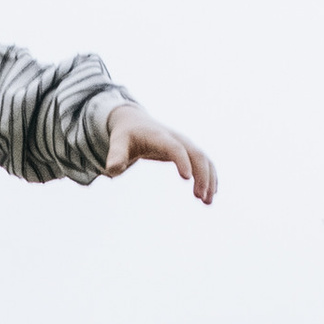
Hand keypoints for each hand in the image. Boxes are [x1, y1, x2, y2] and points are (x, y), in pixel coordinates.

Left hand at [101, 106, 216, 202]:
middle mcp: (176, 138)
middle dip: (202, 175)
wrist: (135, 121)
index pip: (174, 147)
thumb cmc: (125, 135)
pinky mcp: (187, 150)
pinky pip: (204, 162)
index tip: (187, 179)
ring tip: (207, 202)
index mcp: (159, 136)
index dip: (182, 161)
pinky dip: (210, 177)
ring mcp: (184, 143)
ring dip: (209, 179)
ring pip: (204, 159)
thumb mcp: (118, 143)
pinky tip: (210, 195)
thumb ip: (115, 155)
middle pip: (196, 154)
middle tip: (201, 198)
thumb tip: (112, 171)